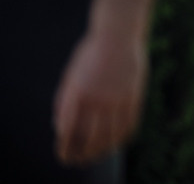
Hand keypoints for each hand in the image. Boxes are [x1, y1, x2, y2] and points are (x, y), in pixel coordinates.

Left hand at [53, 25, 147, 165]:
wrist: (119, 33)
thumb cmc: (91, 53)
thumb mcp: (70, 74)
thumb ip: (64, 101)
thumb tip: (59, 126)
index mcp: (77, 94)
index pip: (69, 131)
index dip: (66, 147)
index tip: (64, 155)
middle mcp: (98, 99)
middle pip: (91, 138)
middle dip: (84, 153)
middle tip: (81, 160)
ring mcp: (118, 98)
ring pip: (111, 134)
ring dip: (104, 149)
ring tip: (99, 155)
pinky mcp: (134, 95)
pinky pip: (130, 123)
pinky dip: (123, 136)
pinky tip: (119, 140)